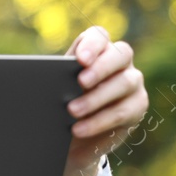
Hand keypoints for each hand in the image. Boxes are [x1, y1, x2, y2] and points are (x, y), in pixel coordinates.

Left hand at [60, 25, 145, 175]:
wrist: (74, 138)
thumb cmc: (61, 106)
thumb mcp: (55, 90)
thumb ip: (53, 78)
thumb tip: (38, 78)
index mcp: (97, 49)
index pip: (99, 36)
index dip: (92, 44)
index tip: (79, 59)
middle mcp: (120, 61)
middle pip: (120, 54)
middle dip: (100, 67)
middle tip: (80, 82)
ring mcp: (132, 82)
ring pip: (124, 82)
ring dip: (97, 97)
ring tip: (72, 110)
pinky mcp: (137, 106)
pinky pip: (123, 111)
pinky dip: (100, 121)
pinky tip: (80, 129)